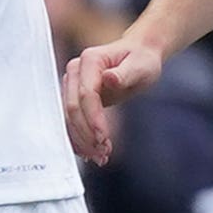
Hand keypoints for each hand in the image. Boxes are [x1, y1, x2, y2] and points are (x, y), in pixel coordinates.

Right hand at [63, 36, 165, 163]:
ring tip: (100, 157)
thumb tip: (109, 78)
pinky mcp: (76, 97)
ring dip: (83, 139)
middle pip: (73, 108)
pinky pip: (73, 119)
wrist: (139, 54)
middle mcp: (75, 71)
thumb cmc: (142, 59)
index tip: (104, 138)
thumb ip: (124, 74)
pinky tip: (89, 152)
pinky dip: (80, 137)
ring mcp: (73, 83)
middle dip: (86, 134)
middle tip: (102, 154)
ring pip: (70, 117)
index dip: (93, 119)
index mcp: (90, 60)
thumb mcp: (140, 66)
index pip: (86, 94)